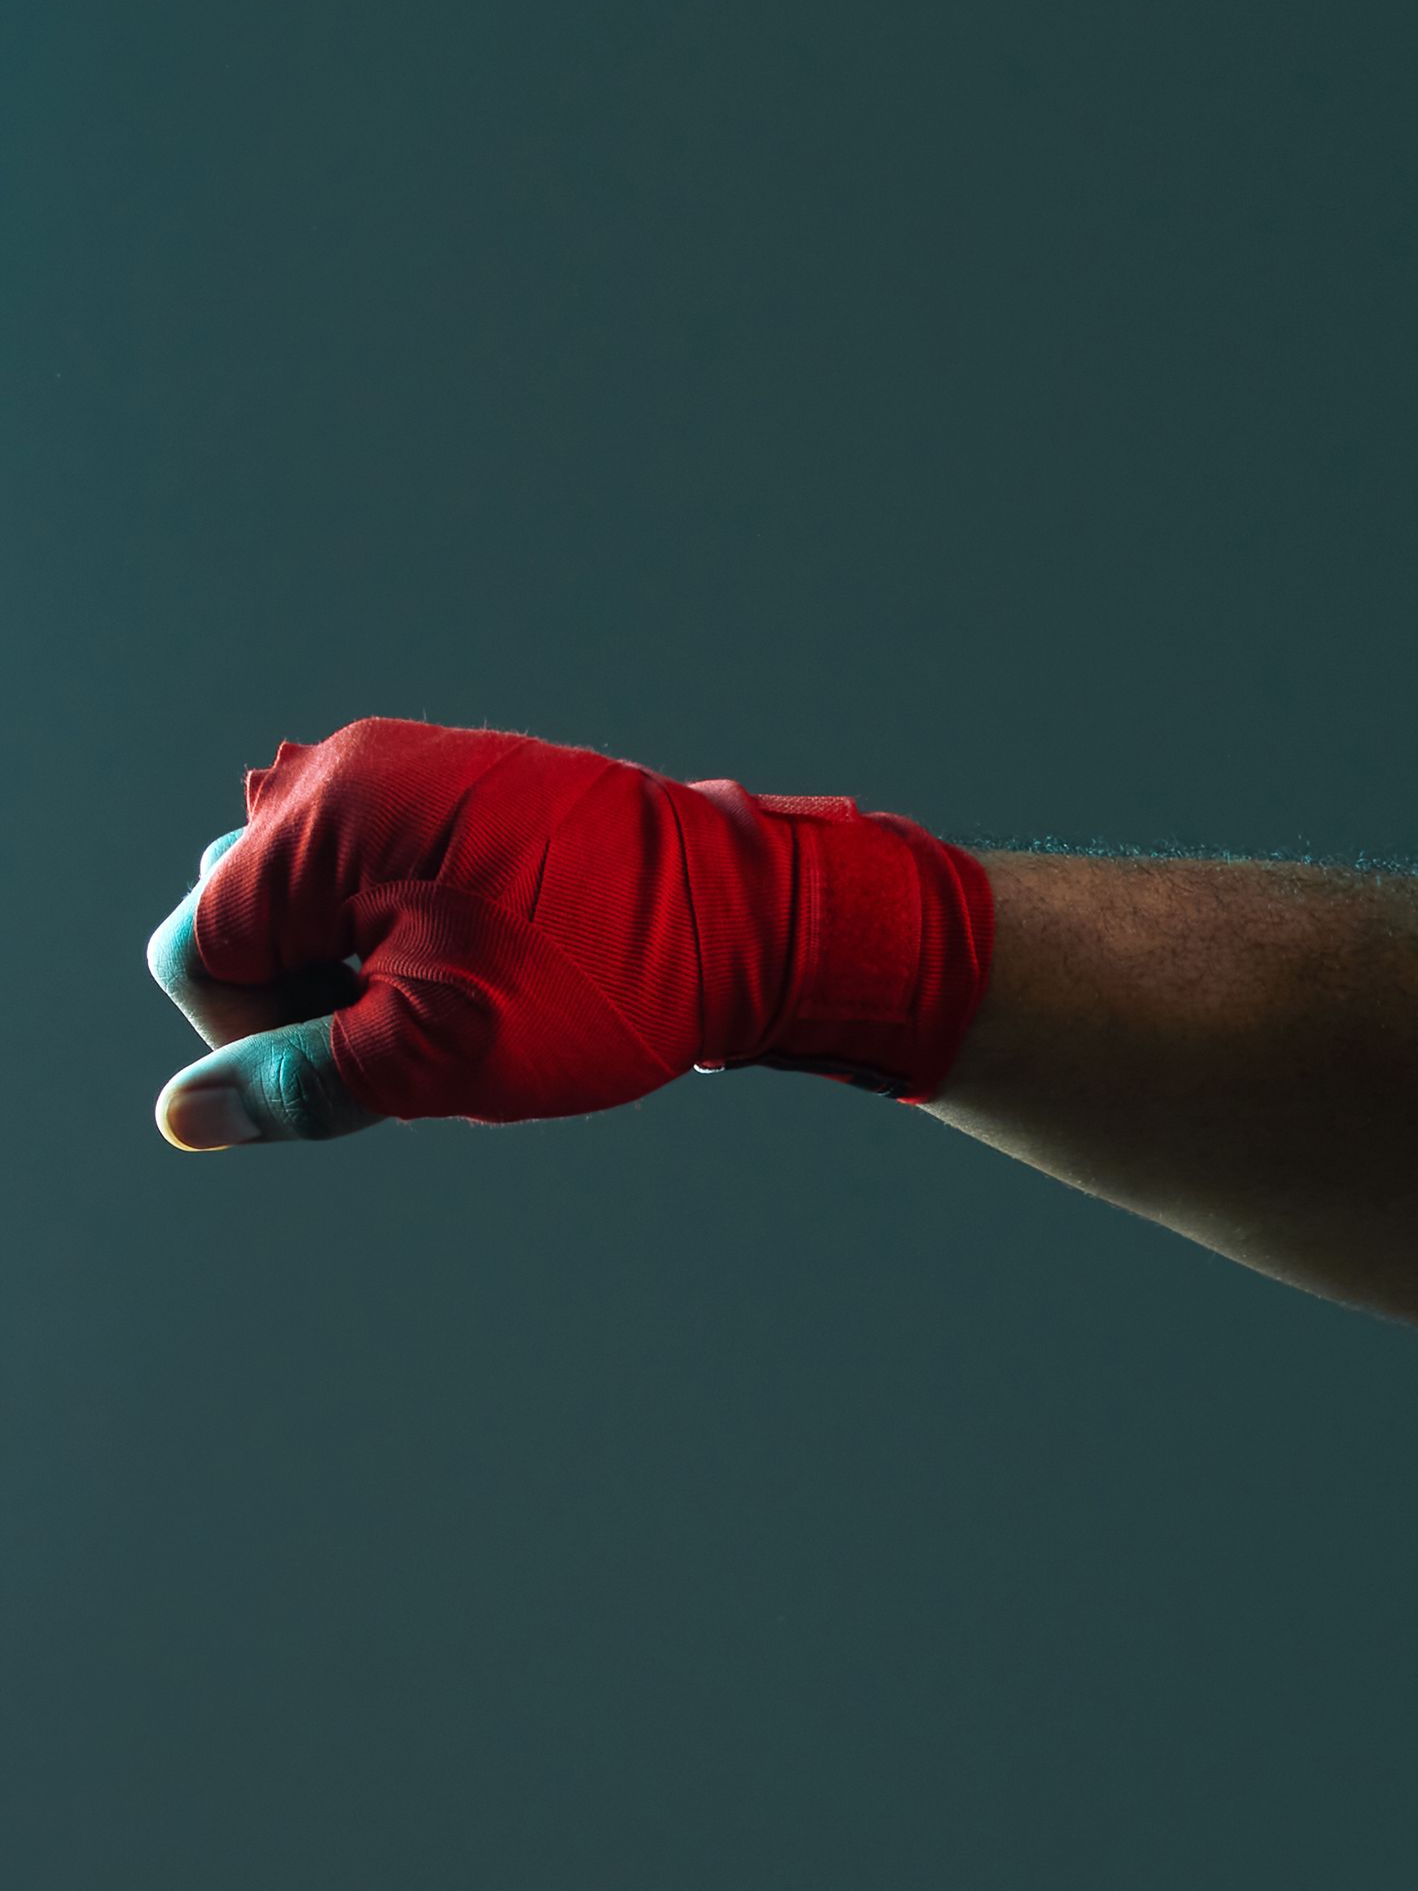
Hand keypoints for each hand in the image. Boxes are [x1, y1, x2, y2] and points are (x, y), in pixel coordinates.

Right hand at [148, 716, 992, 1148]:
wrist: (758, 920)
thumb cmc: (602, 982)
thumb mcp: (438, 1053)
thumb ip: (300, 1084)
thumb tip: (185, 1117)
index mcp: (325, 819)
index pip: (199, 951)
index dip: (254, 1037)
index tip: (364, 1068)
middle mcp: (351, 773)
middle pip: (247, 921)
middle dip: (313, 1002)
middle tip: (431, 1041)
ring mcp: (410, 774)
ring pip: (319, 909)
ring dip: (366, 979)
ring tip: (472, 1007)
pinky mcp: (465, 796)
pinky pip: (384, 882)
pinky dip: (415, 944)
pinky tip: (499, 974)